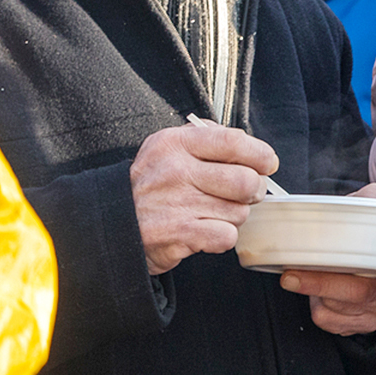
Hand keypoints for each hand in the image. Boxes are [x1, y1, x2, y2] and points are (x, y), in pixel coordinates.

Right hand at [132, 120, 276, 273]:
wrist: (109, 223)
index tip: (266, 165)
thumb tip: (246, 141)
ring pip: (239, 212)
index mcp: (175, 144)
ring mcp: (176, 203)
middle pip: (247, 181)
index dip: (261, 155)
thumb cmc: (151, 186)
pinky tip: (204, 231)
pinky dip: (222, 237)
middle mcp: (175, 171)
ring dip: (232, 216)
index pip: (235, 142)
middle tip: (241, 195)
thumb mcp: (167, 149)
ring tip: (210, 213)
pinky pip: (227, 236)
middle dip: (253, 191)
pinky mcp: (177, 233)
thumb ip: (205, 137)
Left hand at [280, 183, 375, 334]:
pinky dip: (314, 305)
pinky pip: (326, 319)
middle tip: (290, 275)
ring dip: (313, 292)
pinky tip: (317, 290)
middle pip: (359, 293)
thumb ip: (373, 199)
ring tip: (304, 272)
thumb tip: (368, 199)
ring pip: (337, 308)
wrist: (361, 251)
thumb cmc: (369, 230)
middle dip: (321, 285)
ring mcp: (373, 313)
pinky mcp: (353, 325)